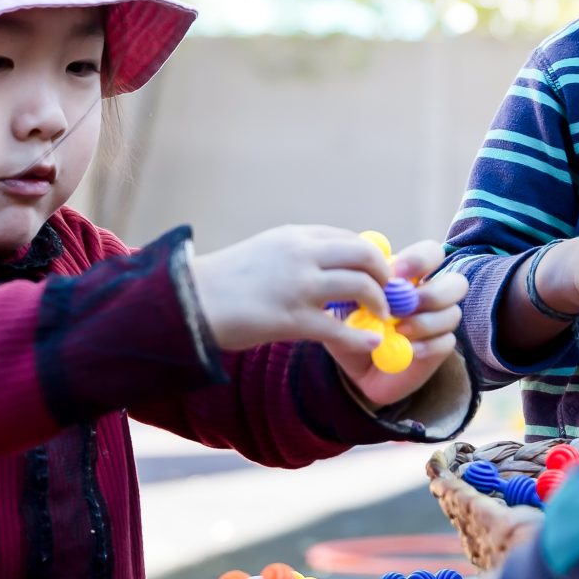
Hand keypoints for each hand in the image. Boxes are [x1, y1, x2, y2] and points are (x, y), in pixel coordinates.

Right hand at [189, 225, 396, 354]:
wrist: (191, 302)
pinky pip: (340, 329)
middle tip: (387, 293)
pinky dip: (361, 337)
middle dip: (383, 275)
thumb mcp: (264, 253)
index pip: (348, 238)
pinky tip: (371, 342)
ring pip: (360, 286)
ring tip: (379, 316)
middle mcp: (301, 254)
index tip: (376, 273)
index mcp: (294, 236)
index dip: (370, 256)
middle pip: (364, 255)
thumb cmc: (226, 282)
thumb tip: (329, 267)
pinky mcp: (293, 319)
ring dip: (378, 303)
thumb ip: (297, 255)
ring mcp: (299, 286)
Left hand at [331, 240, 466, 407]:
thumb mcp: (347, 306)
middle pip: (456, 283)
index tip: (396, 275)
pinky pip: (446, 342)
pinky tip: (407, 350)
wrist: (358, 366)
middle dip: (433, 293)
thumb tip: (366, 279)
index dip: (421, 259)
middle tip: (405, 305)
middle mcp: (431, 295)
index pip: (432, 253)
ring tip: (400, 330)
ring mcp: (440, 321)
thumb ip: (356, 291)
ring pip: (452, 314)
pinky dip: (426, 346)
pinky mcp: (441, 347)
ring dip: (425, 322)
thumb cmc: (353, 327)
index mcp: (411, 276)